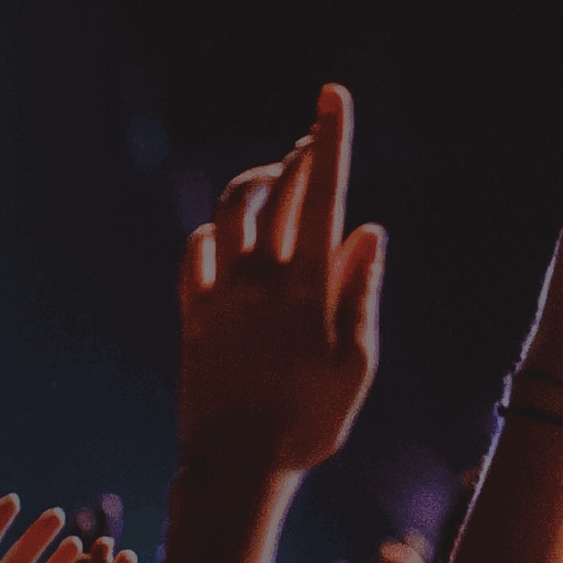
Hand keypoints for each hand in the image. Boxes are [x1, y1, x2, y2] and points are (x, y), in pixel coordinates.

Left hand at [177, 85, 385, 474]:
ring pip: (229, 213)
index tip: (331, 97)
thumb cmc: (310, 422)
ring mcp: (220, 294)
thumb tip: (369, 230)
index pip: (322, 194)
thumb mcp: (356, 362)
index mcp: (307, 286)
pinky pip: (195, 254)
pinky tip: (228, 236)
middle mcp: (259, 278)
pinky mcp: (193, 315)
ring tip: (276, 181)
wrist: (236, 465)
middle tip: (312, 132)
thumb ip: (360, 291)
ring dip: (255, 186)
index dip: (329, 140)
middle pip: (275, 192)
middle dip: (297, 152)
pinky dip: (215, 233)